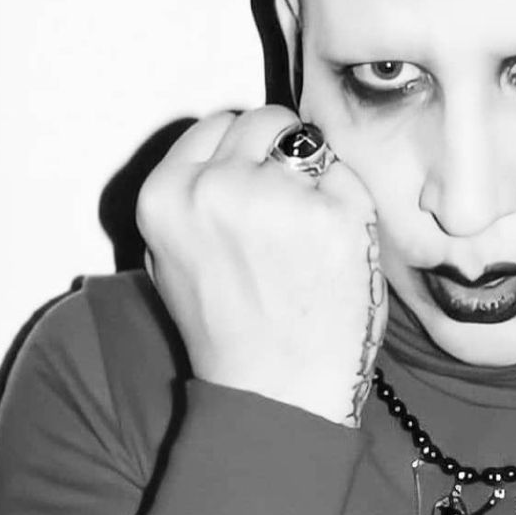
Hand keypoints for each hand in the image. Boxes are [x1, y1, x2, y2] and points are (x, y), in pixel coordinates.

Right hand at [136, 107, 386, 426]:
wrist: (278, 392)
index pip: (214, 126)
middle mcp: (216, 188)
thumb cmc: (230, 332)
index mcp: (166, 196)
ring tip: (306, 235)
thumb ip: (193, 196)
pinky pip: (348, 177)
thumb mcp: (174, 256)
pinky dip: (349, 205)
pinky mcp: (336, 213)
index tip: (255, 187)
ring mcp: (279, 198)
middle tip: (287, 213)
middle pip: (262, 121)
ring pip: (309, 140)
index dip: (242, 154)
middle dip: (279, 155)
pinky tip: (333, 251)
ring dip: (314, 174)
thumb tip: (232, 147)